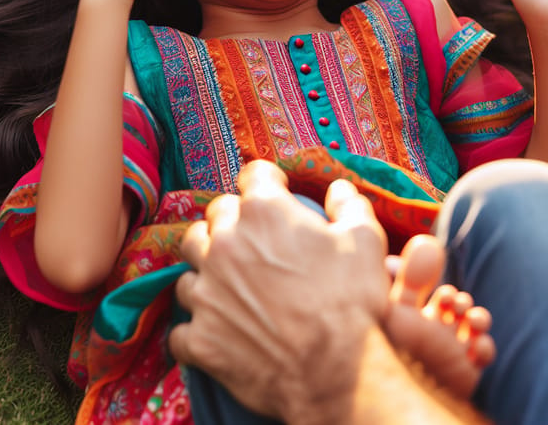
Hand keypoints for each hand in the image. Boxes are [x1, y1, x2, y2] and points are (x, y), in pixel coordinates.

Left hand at [168, 160, 389, 423]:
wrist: (335, 372)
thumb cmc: (351, 301)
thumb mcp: (365, 240)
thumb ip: (348, 205)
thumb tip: (338, 188)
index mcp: (264, 212)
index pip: (253, 175)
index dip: (266, 180)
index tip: (275, 188)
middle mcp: (225, 243)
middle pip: (214, 214)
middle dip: (232, 219)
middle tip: (254, 237)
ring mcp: (207, 291)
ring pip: (189, 264)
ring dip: (207, 266)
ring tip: (230, 280)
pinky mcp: (199, 337)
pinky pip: (182, 326)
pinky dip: (198, 325)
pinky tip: (219, 328)